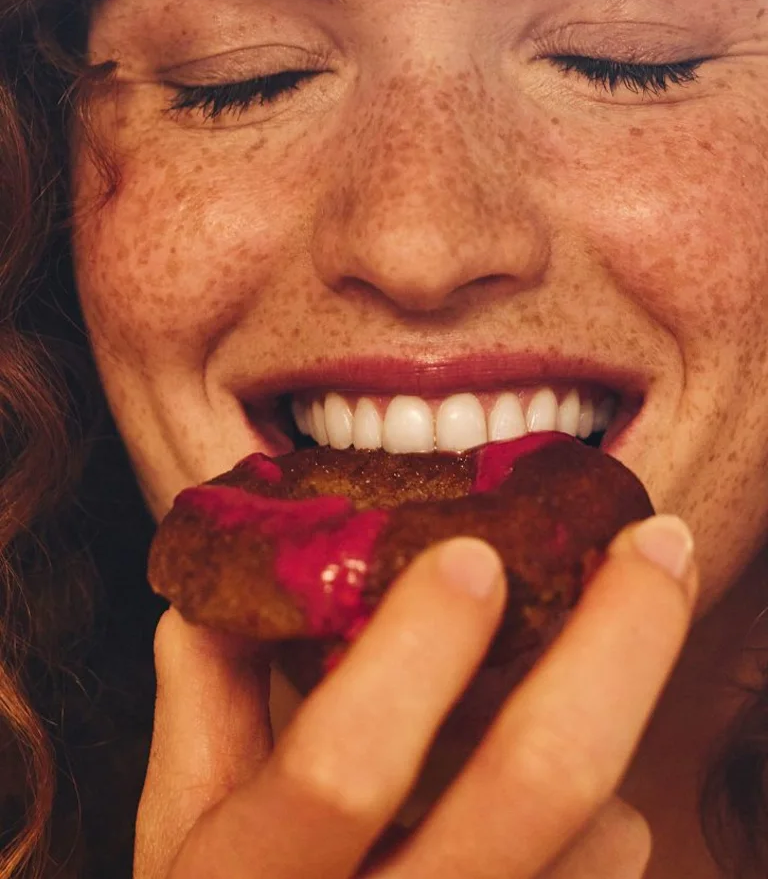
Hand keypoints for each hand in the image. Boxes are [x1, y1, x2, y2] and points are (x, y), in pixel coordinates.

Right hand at [134, 513, 695, 878]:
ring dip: (600, 730)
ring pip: (602, 836)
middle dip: (617, 640)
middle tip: (656, 543)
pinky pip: (605, 873)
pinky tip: (548, 792)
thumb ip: (207, 691)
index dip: (414, 648)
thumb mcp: (185, 825)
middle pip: (539, 784)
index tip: (473, 551)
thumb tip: (242, 562)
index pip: (342, 766)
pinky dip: (600, 813)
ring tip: (571, 677)